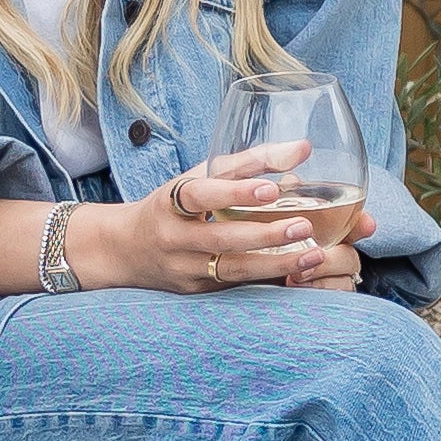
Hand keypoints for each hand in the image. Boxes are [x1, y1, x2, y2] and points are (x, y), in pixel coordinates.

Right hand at [86, 145, 360, 295]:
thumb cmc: (173, 206)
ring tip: (313, 254)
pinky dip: (267, 279)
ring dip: (275, 263)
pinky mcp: (197, 291)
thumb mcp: (199, 177)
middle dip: (265, 234)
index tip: (271, 188)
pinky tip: (299, 273)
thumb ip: (250, 162)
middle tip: (303, 225)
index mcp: (170, 202)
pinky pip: (235, 287)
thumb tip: (302, 148)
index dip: (234, 191)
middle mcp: (173, 238)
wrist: (126, 250)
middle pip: (220, 239)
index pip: (200, 194)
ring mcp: (184, 269)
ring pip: (231, 270)